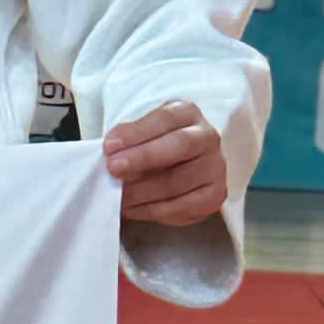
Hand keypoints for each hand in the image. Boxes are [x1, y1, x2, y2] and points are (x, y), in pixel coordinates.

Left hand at [103, 99, 226, 228]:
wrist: (181, 168)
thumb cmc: (155, 146)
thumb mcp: (142, 132)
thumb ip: (130, 137)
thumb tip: (111, 149)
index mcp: (187, 113)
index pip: (165, 119)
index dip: (136, 133)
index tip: (109, 147)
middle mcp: (207, 137)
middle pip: (180, 145)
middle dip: (143, 158)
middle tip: (113, 169)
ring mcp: (215, 167)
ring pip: (178, 181)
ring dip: (141, 191)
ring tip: (117, 196)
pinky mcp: (214, 196)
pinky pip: (181, 207)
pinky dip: (151, 210)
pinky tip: (131, 208)